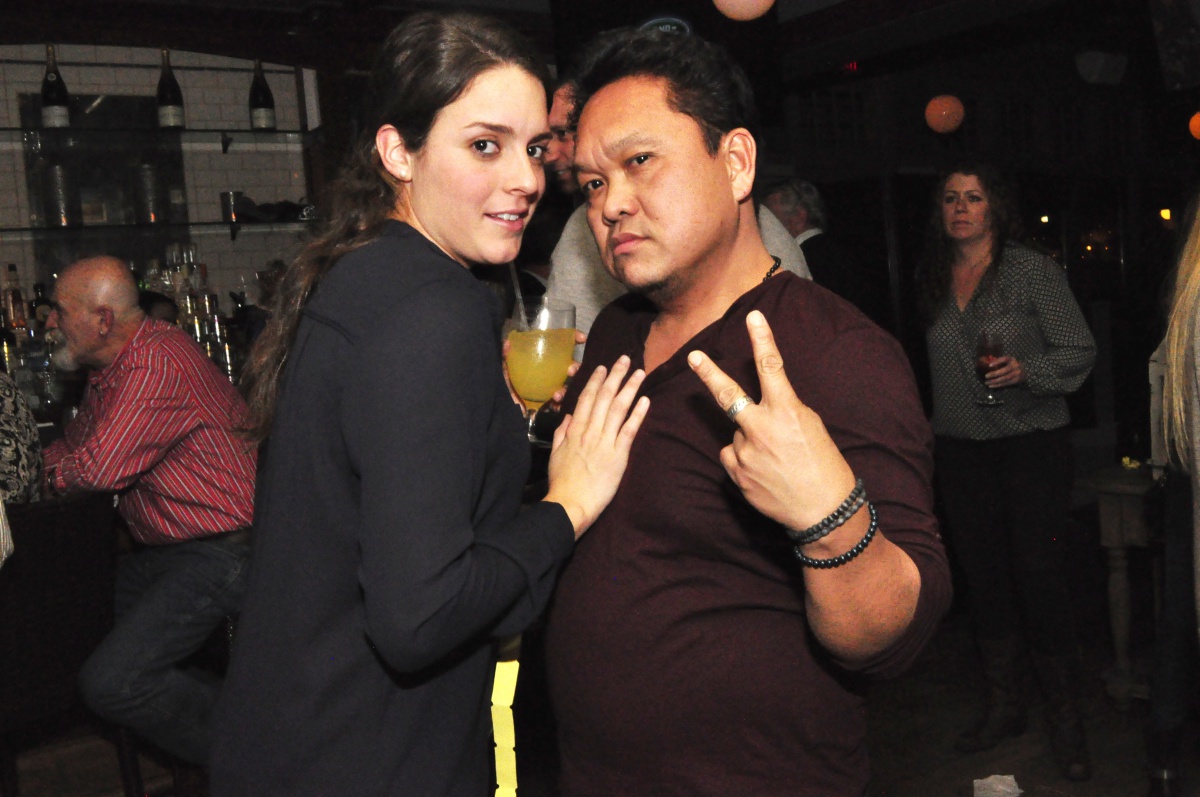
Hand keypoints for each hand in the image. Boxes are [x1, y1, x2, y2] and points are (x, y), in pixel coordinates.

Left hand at [501, 330, 587, 409]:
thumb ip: (505, 356)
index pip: (560, 347)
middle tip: (572, 370)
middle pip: (569, 368)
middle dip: (575, 367)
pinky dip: (559, 406)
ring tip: (558, 394)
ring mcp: (550, 389)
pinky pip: (559, 405)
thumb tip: (508, 342)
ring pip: (567, 386)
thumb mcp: (504, 368)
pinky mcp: (547, 405)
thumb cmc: (505, 385)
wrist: (501, 408)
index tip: (581, 338)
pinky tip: (554, 405)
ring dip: (566, 389)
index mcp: (543, 362)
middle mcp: (549, 374)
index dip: (573, 340)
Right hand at [543, 355, 648, 537]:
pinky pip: (629, 430)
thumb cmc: (562, 482)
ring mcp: (605, 442)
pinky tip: (645, 400)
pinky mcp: (618, 455)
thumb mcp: (555, 454)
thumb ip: (561, 433)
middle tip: (625, 359)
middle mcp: (590, 431)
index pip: (587, 399)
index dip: (596, 381)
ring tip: (640, 373)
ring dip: (630, 388)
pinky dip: (638, 414)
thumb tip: (568, 417)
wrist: (570, 504)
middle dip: (615, 376)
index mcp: (575, 430)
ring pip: (619, 409)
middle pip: (605, 397)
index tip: (603, 367)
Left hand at [687, 310, 854, 532]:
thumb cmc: (824, 465)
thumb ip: (783, 410)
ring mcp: (746, 452)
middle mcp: (762, 428)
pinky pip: (731, 455)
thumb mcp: (811, 426)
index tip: (753, 317)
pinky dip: (742, 458)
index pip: (771, 367)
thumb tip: (764, 404)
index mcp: (787, 411)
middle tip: (693, 356)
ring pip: (736, 433)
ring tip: (773, 459)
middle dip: (708, 372)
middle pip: (728, 394)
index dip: (761, 339)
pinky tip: (762, 471)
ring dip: (748, 439)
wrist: (823, 511)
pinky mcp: (737, 474)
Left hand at [984, 355, 1023, 387]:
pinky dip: (998, 385)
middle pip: (1004, 370)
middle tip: (986, 376)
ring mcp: (1017, 373)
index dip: (997, 361)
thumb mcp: (1007, 361)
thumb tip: (987, 363)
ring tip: (986, 383)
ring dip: (994, 381)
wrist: (1024, 372)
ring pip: (1004, 378)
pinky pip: (1005, 383)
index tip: (989, 365)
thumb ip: (998, 362)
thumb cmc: (1011, 366)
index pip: (1004, 359)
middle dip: (994, 374)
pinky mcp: (1016, 380)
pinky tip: (991, 386)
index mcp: (1012, 359)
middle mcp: (1015, 366)